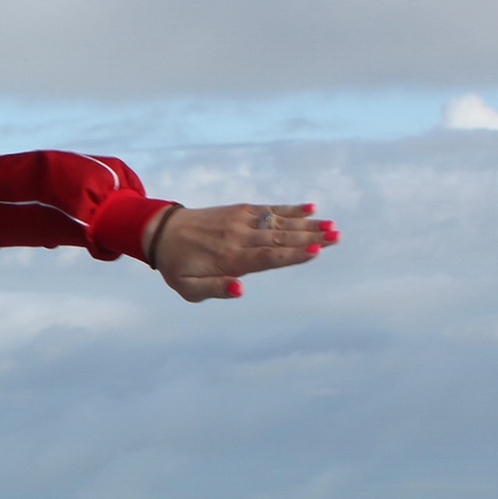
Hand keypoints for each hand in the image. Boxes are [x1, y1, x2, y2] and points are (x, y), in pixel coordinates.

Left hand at [145, 204, 338, 301]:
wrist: (160, 231)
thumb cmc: (177, 266)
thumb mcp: (188, 287)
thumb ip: (215, 289)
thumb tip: (241, 289)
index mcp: (229, 258)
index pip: (266, 257)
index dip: (291, 255)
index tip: (315, 251)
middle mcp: (238, 237)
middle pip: (279, 238)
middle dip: (309, 238)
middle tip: (337, 237)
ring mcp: (240, 221)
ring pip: (277, 223)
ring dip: (306, 225)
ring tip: (332, 226)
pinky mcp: (239, 211)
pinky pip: (267, 209)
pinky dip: (288, 209)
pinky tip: (311, 209)